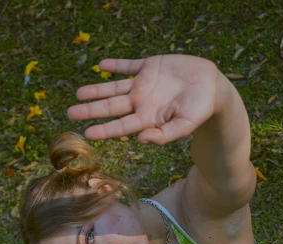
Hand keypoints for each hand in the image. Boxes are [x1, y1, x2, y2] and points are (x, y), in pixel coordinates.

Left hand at [67, 54, 220, 145]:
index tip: (86, 132)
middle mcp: (141, 102)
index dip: (103, 129)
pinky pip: (128, 66)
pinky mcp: (150, 67)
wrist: (212, 87)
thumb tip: (141, 140)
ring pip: (114, 87)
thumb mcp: (185, 125)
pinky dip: (116, 65)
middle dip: (91, 110)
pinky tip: (101, 65)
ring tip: (79, 93)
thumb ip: (164, 135)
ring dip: (97, 89)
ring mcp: (144, 84)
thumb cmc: (200, 110)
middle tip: (70, 113)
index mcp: (147, 118)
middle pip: (111, 107)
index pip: (120, 125)